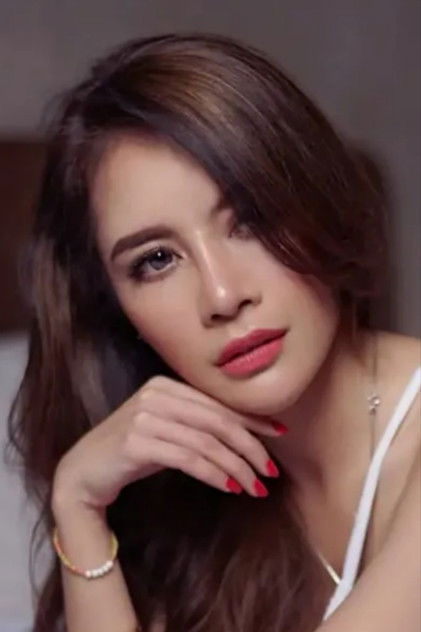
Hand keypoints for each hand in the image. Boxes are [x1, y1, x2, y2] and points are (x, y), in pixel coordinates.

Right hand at [52, 375, 285, 513]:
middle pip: (217, 421)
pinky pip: (188, 459)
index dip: (252, 419)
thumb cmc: (132, 453)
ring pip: (207, 442)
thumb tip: (250, 435)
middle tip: (270, 472)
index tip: (279, 435)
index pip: (218, 403)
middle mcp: (156, 394)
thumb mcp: (168, 431)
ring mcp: (144, 416)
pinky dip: (214, 474)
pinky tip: (229, 488)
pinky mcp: (136, 442)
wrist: (83, 473)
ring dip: (237, 468)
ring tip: (254, 488)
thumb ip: (199, 424)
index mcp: (166, 384)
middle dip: (250, 447)